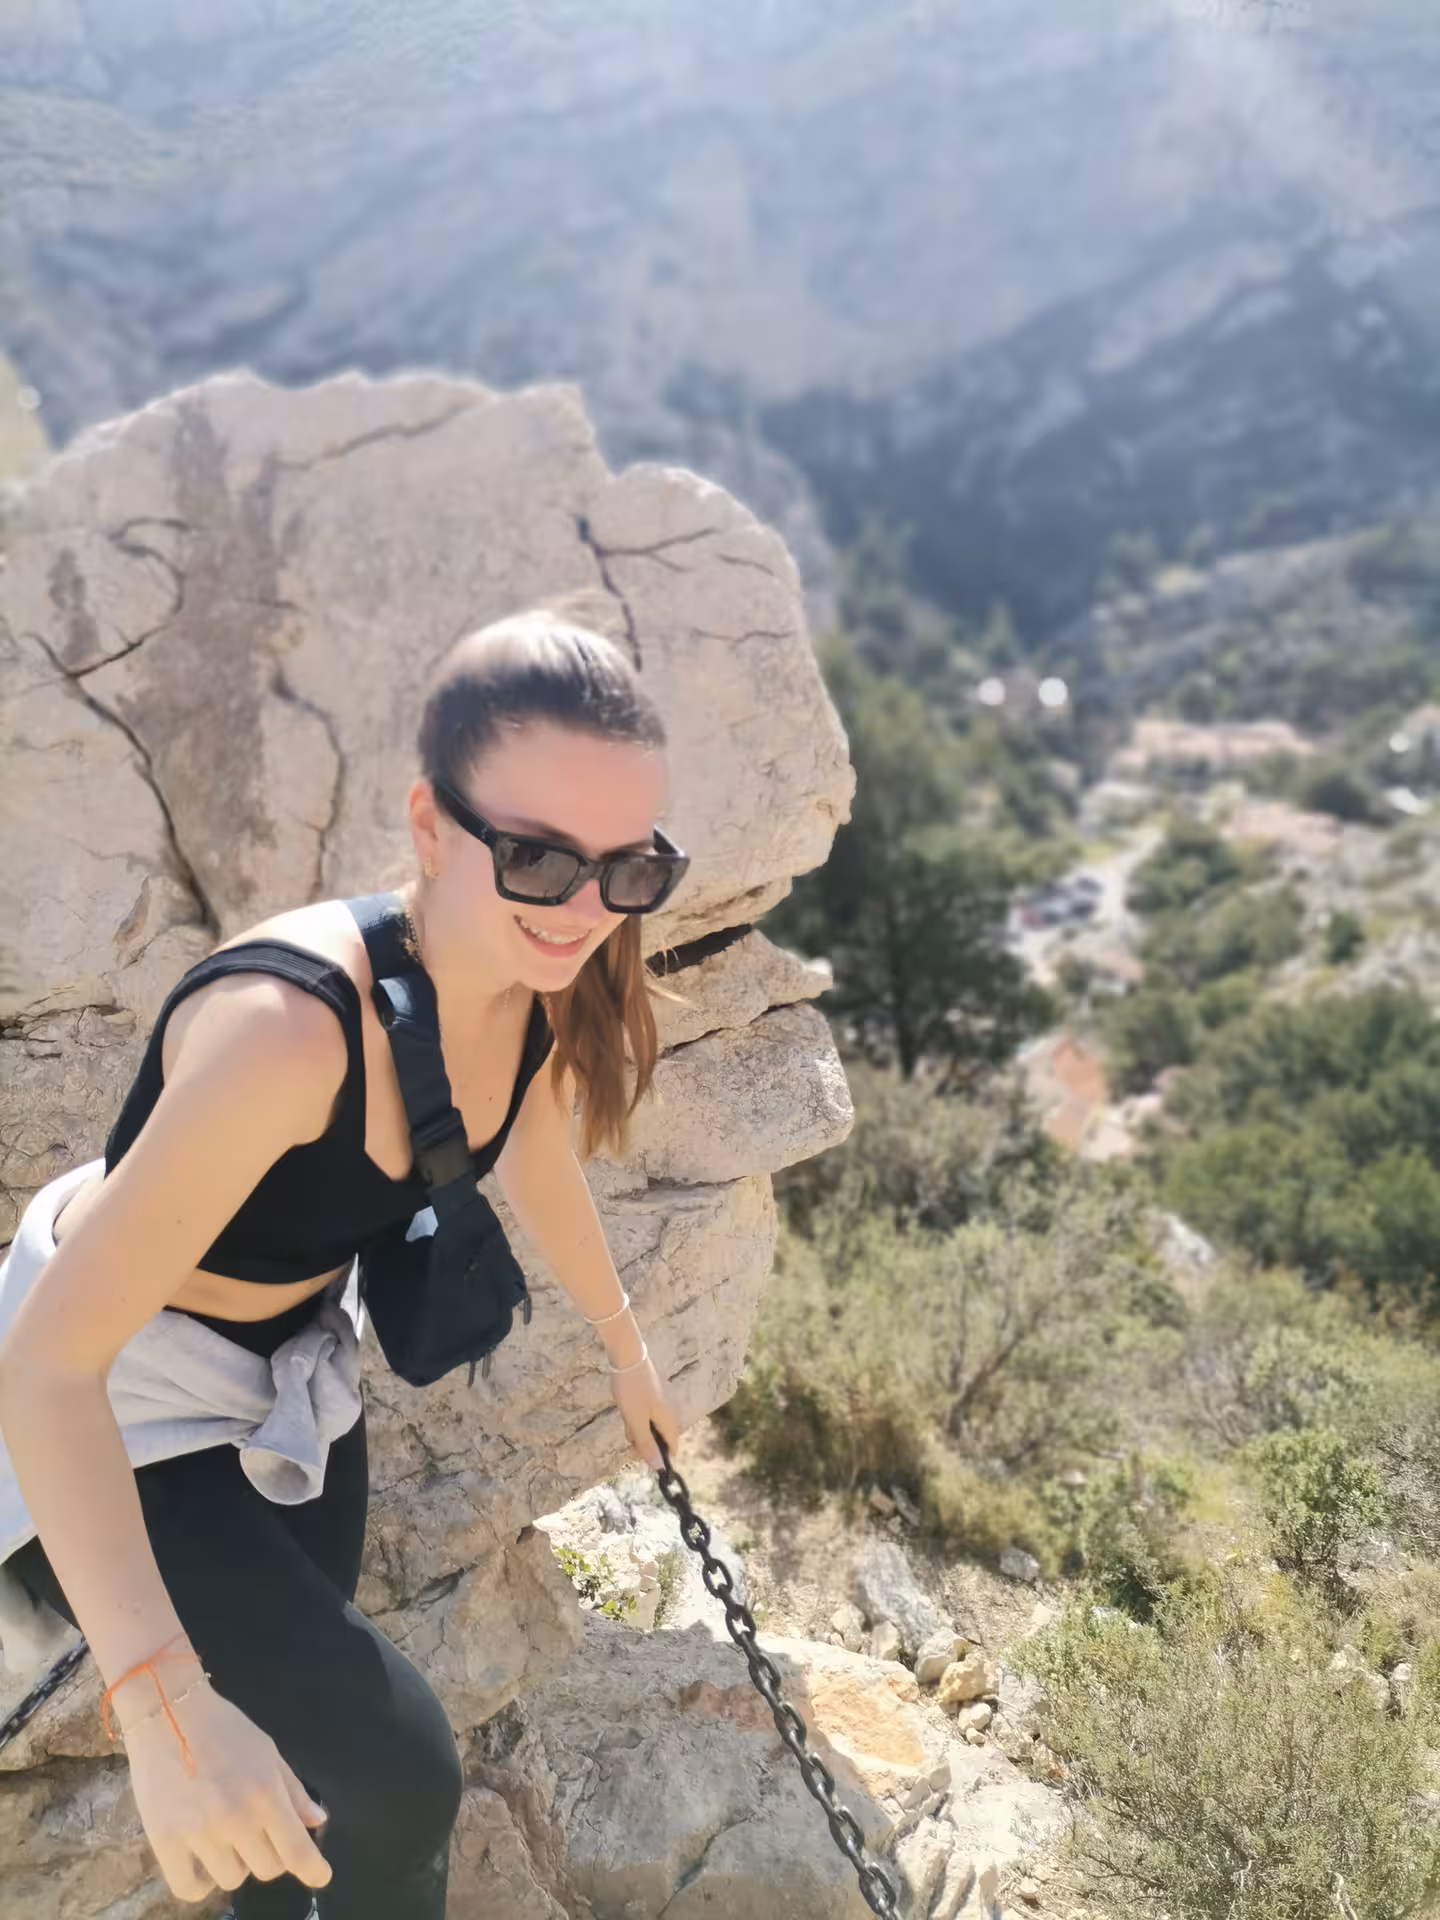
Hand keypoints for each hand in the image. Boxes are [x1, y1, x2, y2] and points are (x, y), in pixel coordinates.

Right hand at [120, 1679, 332, 1903]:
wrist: (168, 1712)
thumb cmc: (224, 1727)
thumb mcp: (268, 1751)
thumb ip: (293, 1791)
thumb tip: (318, 1821)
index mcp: (267, 1796)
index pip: (297, 1851)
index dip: (313, 1870)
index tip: (321, 1877)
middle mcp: (237, 1821)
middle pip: (268, 1868)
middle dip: (270, 1854)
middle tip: (259, 1834)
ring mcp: (200, 1835)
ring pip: (232, 1879)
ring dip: (236, 1864)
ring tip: (226, 1839)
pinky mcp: (165, 1842)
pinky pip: (189, 1888)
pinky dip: (201, 1885)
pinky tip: (203, 1866)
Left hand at [607, 1351, 680, 1469]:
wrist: (627, 1357)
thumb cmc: (632, 1391)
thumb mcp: (636, 1421)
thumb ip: (647, 1444)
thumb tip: (660, 1468)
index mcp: (668, 1420)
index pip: (671, 1447)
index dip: (659, 1457)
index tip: (640, 1458)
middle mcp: (668, 1412)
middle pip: (660, 1438)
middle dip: (644, 1443)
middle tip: (628, 1438)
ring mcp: (659, 1403)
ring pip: (650, 1426)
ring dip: (637, 1430)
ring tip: (626, 1421)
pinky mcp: (650, 1395)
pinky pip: (644, 1415)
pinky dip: (635, 1418)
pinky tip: (625, 1411)